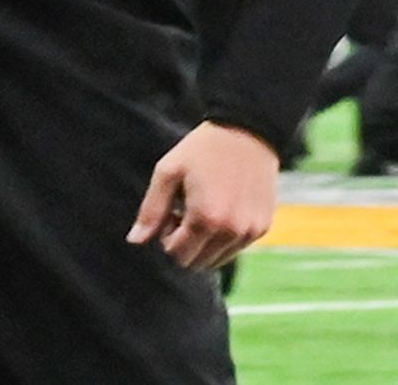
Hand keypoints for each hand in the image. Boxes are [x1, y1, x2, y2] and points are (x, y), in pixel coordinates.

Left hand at [129, 121, 277, 270]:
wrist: (247, 133)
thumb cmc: (201, 150)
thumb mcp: (168, 172)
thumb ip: (151, 210)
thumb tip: (135, 241)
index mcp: (205, 220)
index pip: (178, 254)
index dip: (166, 236)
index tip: (170, 211)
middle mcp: (231, 232)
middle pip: (198, 263)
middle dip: (184, 243)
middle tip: (183, 210)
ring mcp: (250, 233)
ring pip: (218, 260)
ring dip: (205, 243)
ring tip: (202, 209)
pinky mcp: (262, 228)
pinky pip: (236, 248)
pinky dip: (224, 237)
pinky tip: (220, 207)